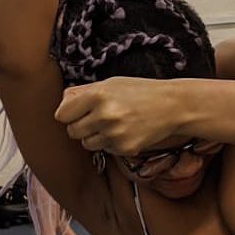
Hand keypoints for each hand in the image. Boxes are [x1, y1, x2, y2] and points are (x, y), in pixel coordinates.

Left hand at [54, 78, 183, 154]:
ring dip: (95, 137)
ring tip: (113, 124)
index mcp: (97, 95)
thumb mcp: (111, 83)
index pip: (62, 115)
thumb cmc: (141, 91)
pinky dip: (112, 143)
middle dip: (81, 126)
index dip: (69, 113)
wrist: (173, 105)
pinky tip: (126, 131)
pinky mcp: (125, 148)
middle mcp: (104, 115)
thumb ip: (83, 92)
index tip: (78, 111)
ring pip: (87, 144)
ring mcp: (115, 134)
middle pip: (72, 131)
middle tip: (97, 118)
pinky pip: (105, 150)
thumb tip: (61, 103)